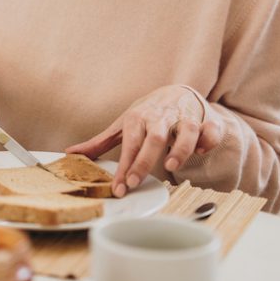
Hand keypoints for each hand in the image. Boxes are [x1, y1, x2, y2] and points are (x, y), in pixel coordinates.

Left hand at [66, 85, 223, 196]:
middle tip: (135, 182)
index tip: (119, 187)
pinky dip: (207, 139)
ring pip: (185, 130)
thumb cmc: (147, 114)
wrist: (177, 93)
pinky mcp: (205, 121)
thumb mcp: (123, 125)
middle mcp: (160, 117)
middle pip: (154, 137)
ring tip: (171, 167)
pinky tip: (201, 150)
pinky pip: (210, 129)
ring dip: (180, 148)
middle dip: (144, 160)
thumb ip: (100, 142)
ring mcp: (184, 118)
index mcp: (138, 118)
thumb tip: (70, 152)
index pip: (129, 143)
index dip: (124, 166)